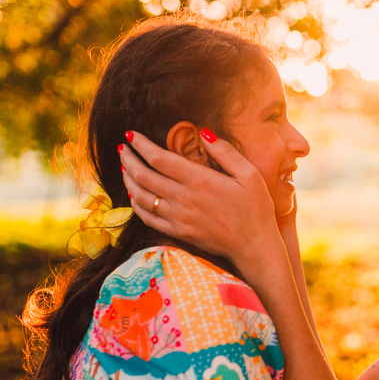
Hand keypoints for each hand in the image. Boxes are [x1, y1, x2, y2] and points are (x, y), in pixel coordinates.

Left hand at [120, 130, 282, 270]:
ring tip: (124, 167)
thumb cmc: (256, 208)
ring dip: (129, 179)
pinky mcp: (178, 233)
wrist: (255, 247)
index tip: (131, 134)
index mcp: (199, 180)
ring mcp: (178, 218)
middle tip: (122, 147)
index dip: (141, 145)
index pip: (158, 158)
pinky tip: (134, 194)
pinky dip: (136, 204)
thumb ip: (225, 151)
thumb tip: (203, 132)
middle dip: (129, 158)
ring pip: (142, 196)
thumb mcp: (249, 174)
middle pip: (144, 175)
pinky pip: (148, 218)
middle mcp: (184, 198)